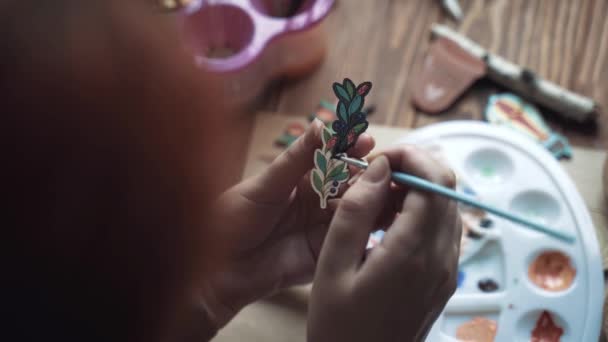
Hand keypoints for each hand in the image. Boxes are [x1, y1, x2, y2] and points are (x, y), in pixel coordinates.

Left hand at [201, 119, 374, 327]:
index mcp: (301, 180)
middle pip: (351, 185)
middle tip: (388, 169)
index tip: (367, 141)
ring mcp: (323, 228)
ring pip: (357, 211)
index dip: (351, 150)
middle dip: (370, 175)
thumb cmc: (234, 219)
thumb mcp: (266, 184)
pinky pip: (352, 241)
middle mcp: (317, 202)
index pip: (333, 159)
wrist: (220, 268)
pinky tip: (386, 224)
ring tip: (394, 192)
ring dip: (375, 201)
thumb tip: (321, 125)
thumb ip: (297, 158)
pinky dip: (368, 232)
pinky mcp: (327, 253)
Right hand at [308, 146, 460, 341]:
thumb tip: (380, 168)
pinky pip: (443, 229)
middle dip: (414, 167)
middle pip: (447, 188)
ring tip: (376, 199)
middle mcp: (441, 259)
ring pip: (447, 206)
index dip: (409, 156)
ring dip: (417, 189)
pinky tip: (388, 223)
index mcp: (413, 253)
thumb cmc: (339, 327)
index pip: (434, 180)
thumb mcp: (332, 266)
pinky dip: (421, 212)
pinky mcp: (444, 279)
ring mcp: (447, 270)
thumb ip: (356, 212)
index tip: (377, 160)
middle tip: (374, 176)